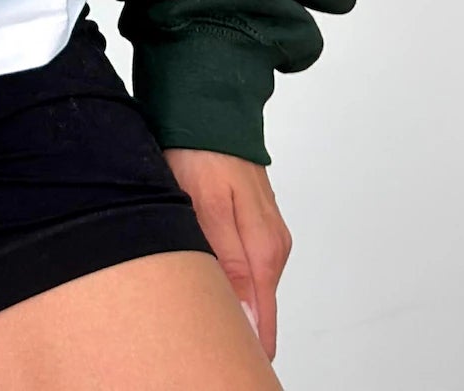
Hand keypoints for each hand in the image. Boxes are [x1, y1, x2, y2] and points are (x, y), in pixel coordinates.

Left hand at [161, 148, 290, 360]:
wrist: (206, 102)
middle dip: (231, 326)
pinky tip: (201, 271)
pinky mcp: (250, 221)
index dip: (247, 347)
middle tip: (194, 337)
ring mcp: (262, 233)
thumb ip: (229, 264)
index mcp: (264, 251)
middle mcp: (271, 247)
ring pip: (247, 285)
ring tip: (192, 309)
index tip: (229, 362)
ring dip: (225, 299)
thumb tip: (251, 321)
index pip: (264, 321)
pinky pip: (242, 264)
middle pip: (256, 308)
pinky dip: (223, 274)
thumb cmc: (201, 149)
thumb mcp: (207, 208)